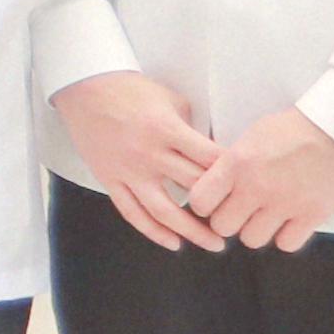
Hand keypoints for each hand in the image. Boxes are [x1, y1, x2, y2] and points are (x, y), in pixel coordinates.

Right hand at [54, 70, 231, 251]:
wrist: (85, 89)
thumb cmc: (130, 90)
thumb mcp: (170, 99)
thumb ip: (192, 128)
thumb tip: (212, 152)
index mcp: (167, 130)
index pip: (210, 160)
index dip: (233, 176)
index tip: (249, 187)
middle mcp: (149, 155)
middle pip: (194, 189)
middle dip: (220, 207)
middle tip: (239, 219)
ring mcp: (128, 171)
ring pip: (164, 211)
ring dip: (192, 231)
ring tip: (213, 244)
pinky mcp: (110, 180)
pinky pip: (132, 213)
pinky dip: (153, 231)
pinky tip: (173, 243)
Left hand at [196, 107, 333, 251]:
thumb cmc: (298, 125)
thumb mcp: (255, 134)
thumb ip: (234, 162)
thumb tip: (217, 181)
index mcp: (238, 163)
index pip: (200, 201)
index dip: (205, 204)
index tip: (215, 201)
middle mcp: (256, 187)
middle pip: (222, 226)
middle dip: (229, 220)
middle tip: (241, 210)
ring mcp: (285, 204)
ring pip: (251, 239)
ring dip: (257, 230)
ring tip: (267, 216)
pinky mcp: (312, 215)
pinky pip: (286, 244)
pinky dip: (286, 236)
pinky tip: (290, 221)